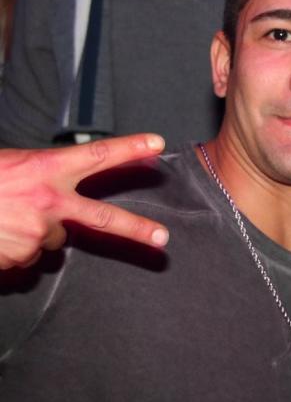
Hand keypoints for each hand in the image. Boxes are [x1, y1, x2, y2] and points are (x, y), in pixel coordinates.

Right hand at [0, 134, 168, 269]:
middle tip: (164, 240)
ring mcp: (36, 231)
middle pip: (103, 218)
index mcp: (47, 168)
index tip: (157, 144)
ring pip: (53, 239)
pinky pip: (28, 258)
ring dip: (37, 233)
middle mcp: (49, 201)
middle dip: (137, 229)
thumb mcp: (16, 165)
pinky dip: (16, 250)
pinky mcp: (19, 256)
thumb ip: (46, 180)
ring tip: (7, 219)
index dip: (130, 148)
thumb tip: (64, 210)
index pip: (98, 154)